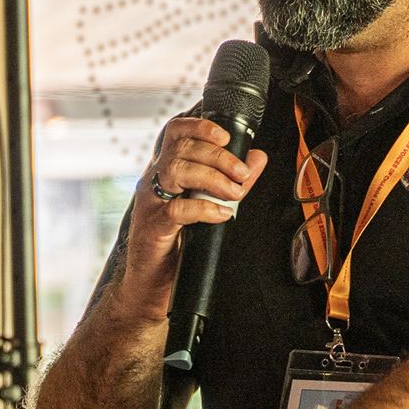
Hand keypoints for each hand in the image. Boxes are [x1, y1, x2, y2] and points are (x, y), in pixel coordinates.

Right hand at [116, 117, 267, 320]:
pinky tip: (221, 214)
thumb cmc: (178, 241)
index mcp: (166, 169)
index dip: (200, 126)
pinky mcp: (153, 227)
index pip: (176, 132)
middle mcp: (154, 180)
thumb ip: (232, 180)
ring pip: (177, 171)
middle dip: (219, 156)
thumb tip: (258, 158)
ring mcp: (150, 202)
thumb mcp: (209, 203)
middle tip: (242, 173)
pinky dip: (204, 209)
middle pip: (182, 149)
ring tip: (234, 193)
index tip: (226, 136)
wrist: (153, 282)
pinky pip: (177, 209)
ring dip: (213, 178)